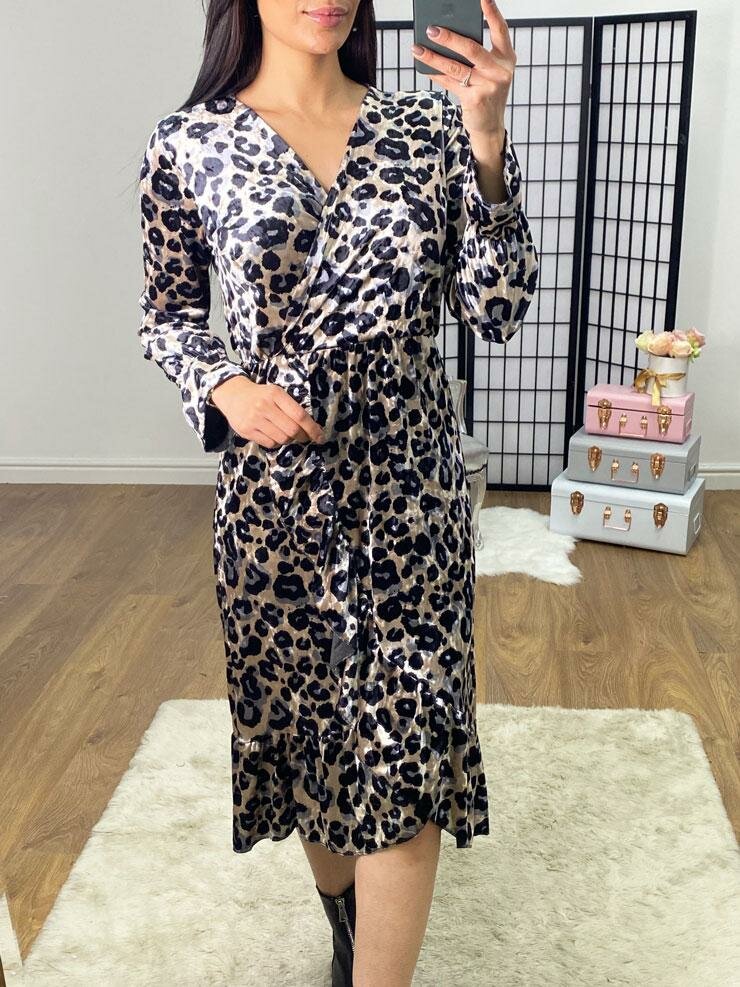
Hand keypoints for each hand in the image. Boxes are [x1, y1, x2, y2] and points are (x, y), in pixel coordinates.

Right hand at [210, 376, 324, 448]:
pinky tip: (273, 435)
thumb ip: (290, 407)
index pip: (299, 415)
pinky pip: (270, 443)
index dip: (312, 429)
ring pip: (282, 439)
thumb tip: (309, 427)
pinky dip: (276, 442)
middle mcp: (264, 406)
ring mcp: (254, 419)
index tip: (320, 437)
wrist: (232, 394)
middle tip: (305, 437)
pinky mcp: (247, 430)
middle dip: (302, 437)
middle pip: (292, 430)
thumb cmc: (260, 395)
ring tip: (286, 433)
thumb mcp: (276, 393)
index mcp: (275, 394)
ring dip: (288, 440)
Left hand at [411, 0, 515, 139]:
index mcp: (507, 58)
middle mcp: (500, 71)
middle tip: (431, 29)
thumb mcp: (489, 72)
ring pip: (456, 67)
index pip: (501, 30)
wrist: (490, 126)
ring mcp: (488, 86)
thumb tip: (446, 37)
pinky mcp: (475, 100)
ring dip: (433, 57)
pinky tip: (424, 67)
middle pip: (471, 49)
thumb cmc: (487, 93)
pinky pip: (450, 83)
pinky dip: (435, 75)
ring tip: (417, 49)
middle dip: (449, 38)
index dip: (492, 13)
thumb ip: (477, 56)